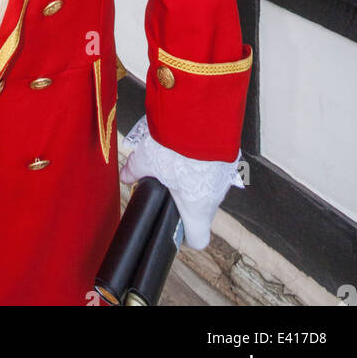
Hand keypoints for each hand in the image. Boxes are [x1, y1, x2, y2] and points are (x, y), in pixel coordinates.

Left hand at [119, 116, 243, 250]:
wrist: (201, 118)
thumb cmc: (176, 148)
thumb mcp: (148, 160)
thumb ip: (136, 171)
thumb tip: (126, 175)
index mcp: (197, 209)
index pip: (198, 238)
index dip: (184, 235)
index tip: (172, 221)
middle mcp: (215, 198)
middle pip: (201, 209)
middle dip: (184, 197)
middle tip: (166, 180)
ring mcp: (225, 179)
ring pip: (208, 186)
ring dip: (195, 178)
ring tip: (177, 158)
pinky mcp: (230, 159)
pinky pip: (216, 168)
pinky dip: (205, 162)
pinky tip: (191, 146)